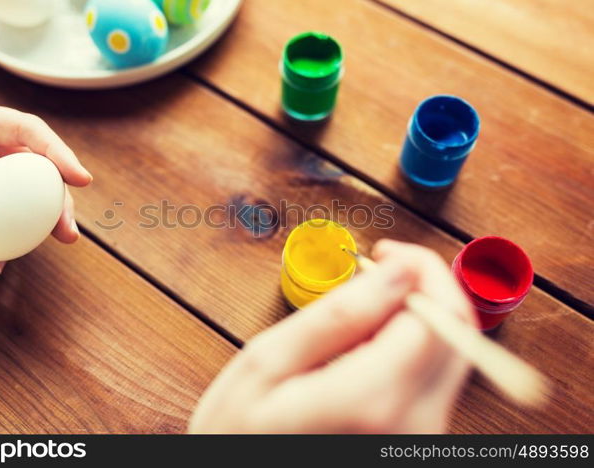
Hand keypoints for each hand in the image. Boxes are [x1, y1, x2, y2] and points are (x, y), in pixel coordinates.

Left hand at [0, 98, 91, 283]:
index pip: (23, 129)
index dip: (57, 152)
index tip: (81, 179)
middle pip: (34, 159)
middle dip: (57, 192)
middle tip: (67, 228)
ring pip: (27, 181)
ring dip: (44, 211)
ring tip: (58, 238)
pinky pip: (6, 202)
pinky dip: (15, 224)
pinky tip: (13, 250)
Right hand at [189, 240, 476, 432]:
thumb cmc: (237, 432)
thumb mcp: (266, 363)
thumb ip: (336, 316)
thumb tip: (398, 273)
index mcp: (371, 401)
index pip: (437, 317)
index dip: (421, 270)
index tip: (384, 253)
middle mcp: (412, 427)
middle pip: (459, 337)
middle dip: (428, 287)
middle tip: (381, 270)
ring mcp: (419, 440)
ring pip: (452, 356)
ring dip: (419, 315)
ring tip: (366, 310)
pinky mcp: (417, 442)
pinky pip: (435, 379)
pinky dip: (413, 346)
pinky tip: (370, 344)